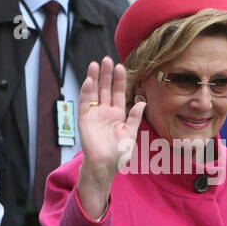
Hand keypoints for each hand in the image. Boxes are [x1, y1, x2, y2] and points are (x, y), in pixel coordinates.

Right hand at [76, 57, 143, 219]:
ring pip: (94, 92)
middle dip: (106, 74)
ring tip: (95, 64)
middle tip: (106, 59)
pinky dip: (86, 92)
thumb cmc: (118, 154)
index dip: (119, 80)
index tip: (121, 67)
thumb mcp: (130, 135)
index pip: (118, 93)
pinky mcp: (84, 119)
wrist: (105, 166)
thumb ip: (135, 118)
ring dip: (94, 79)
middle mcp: (105, 111)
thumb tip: (142, 102)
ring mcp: (94, 114)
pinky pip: (84, 103)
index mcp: (117, 114)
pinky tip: (89, 81)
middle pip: (105, 88)